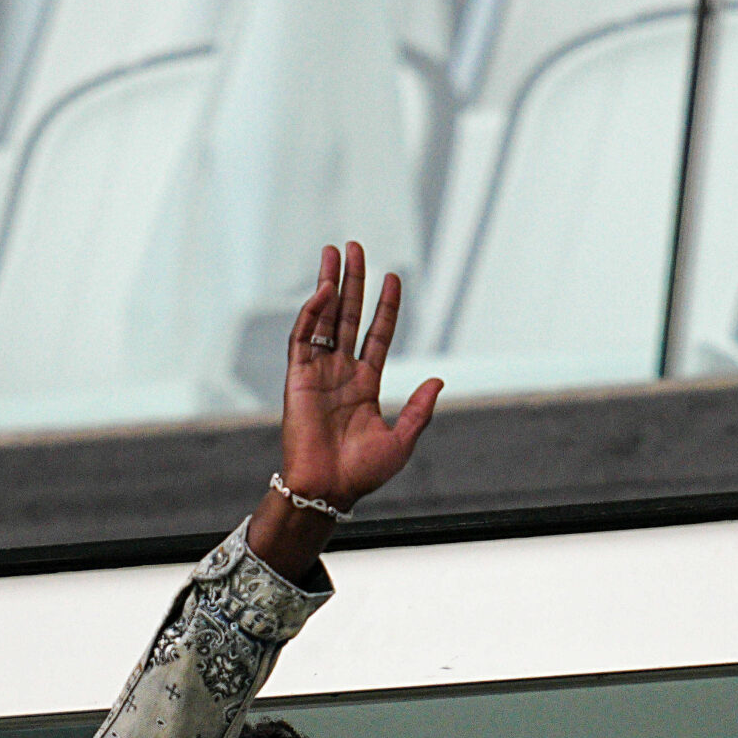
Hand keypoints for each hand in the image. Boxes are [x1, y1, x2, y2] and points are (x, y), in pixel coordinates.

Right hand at [251, 243, 442, 580]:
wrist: (329, 489)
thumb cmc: (362, 473)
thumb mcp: (402, 440)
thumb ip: (419, 409)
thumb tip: (439, 380)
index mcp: (365, 385)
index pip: (377, 335)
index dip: (385, 307)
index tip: (393, 277)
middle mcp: (341, 372)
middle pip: (349, 316)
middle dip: (354, 281)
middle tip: (355, 247)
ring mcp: (318, 372)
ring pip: (325, 318)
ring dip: (331, 285)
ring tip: (336, 252)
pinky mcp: (298, 377)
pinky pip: (304, 337)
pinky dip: (313, 312)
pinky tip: (324, 289)